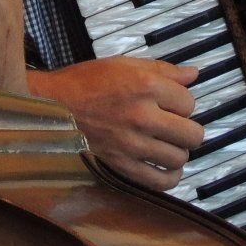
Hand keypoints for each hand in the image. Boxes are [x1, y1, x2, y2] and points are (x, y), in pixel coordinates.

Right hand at [28, 57, 202, 191]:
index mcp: (145, 85)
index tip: (170, 103)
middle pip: (193, 134)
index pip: (190, 102)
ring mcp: (132, 144)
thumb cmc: (86, 83)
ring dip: (178, 151)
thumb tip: (194, 74)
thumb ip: (164, 70)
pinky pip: (160, 181)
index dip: (182, 102)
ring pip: (180, 158)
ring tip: (166, 144)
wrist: (52, 106)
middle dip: (187, 129)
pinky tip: (166, 167)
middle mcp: (142, 115)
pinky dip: (170, 177)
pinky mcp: (121, 164)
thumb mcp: (124, 64)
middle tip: (174, 125)